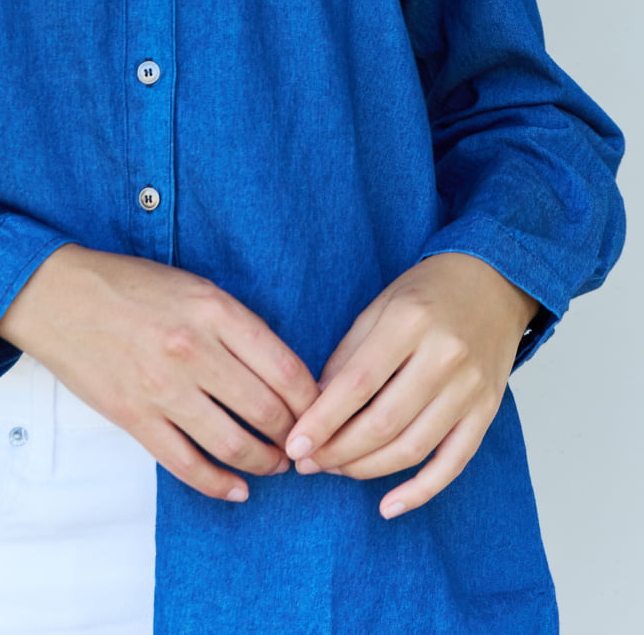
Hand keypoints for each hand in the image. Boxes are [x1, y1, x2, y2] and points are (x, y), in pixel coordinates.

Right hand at [0, 244, 318, 502]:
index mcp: (213, 310)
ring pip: (234, 445)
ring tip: (276, 465)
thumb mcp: (193, 286)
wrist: (58, 295)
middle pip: (268, 412)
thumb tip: (282, 373)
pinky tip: (237, 490)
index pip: (286, 368)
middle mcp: (193, 350)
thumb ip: (236, 325)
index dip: (314, 400)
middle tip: (304, 445)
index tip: (322, 410)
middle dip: (295, 437)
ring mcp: (162, 388)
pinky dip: (219, 485)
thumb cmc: (129, 286)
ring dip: (265, 463)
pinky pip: (187, 465)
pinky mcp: (134, 418)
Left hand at [283, 252, 539, 517]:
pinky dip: (420, 491)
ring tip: (335, 471)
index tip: (294, 443)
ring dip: (367, 469)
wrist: (494, 282)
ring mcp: (471, 388)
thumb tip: (316, 405)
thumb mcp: (381, 305)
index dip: (322, 419)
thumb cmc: (428, 292)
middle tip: (307, 462)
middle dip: (338, 451)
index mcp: (410, 322)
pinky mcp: (487, 412)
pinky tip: (389, 506)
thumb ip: (349, 354)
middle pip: (384, 422)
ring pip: (413, 447)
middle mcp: (445, 357)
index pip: (358, 383)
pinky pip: (453, 463)